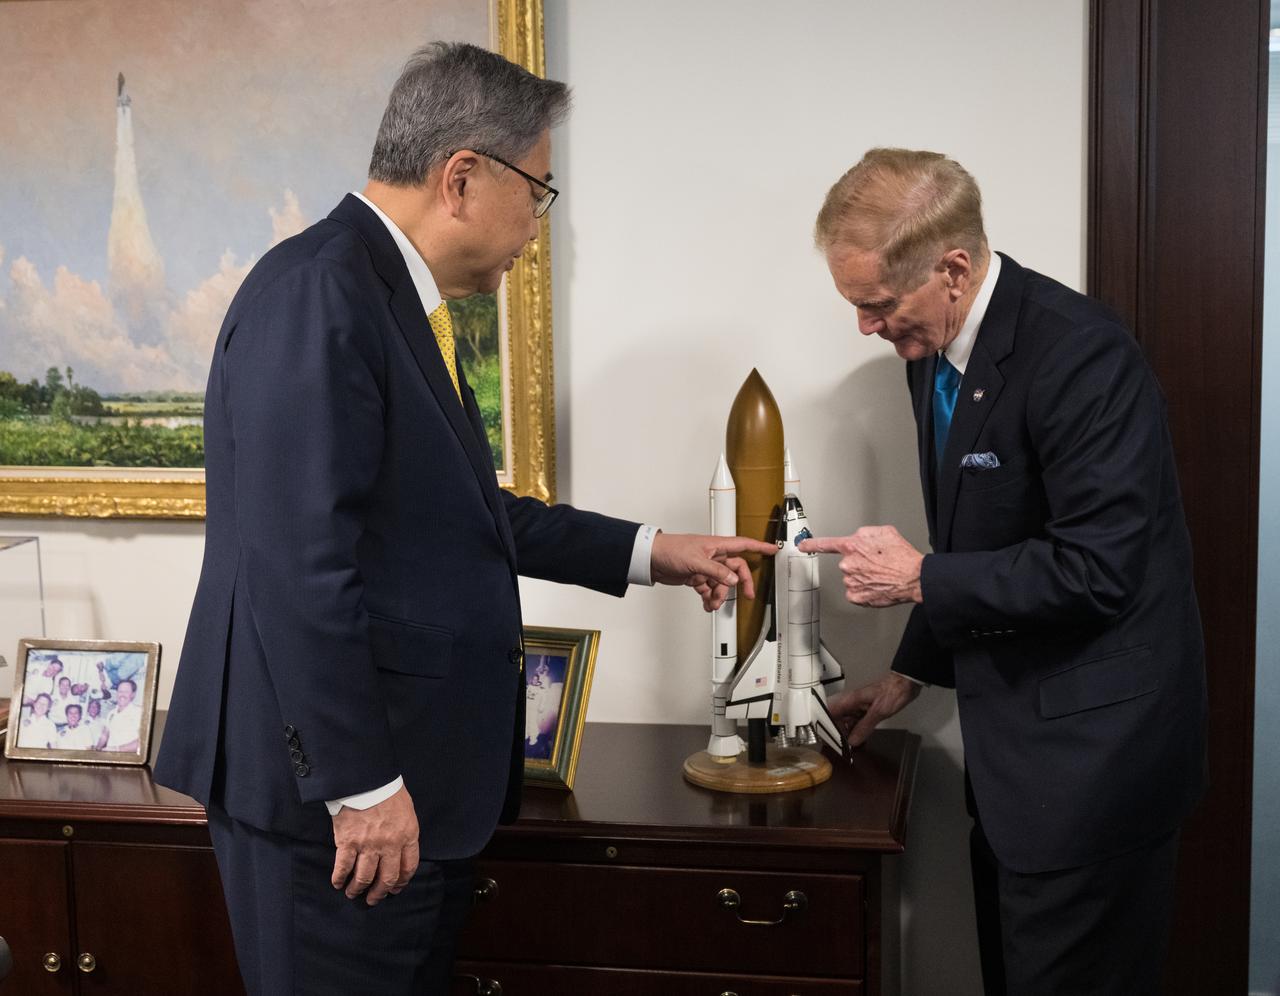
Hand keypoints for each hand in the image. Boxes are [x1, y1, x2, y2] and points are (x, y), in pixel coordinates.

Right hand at [330, 785, 419, 905]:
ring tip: (353, 893)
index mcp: (407, 836)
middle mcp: (389, 845)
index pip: (408, 868)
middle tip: (373, 899)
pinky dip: (339, 879)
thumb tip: (400, 849)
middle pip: (386, 878)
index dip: (401, 882)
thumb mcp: (406, 811)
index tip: (394, 889)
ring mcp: (368, 845)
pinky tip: (337, 883)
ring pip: (364, 878)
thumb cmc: (388, 791)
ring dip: (358, 889)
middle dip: (380, 893)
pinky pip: (343, 868)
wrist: (365, 779)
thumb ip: (405, 831)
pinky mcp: (347, 842)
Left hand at [650, 532, 776, 610]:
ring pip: (721, 582)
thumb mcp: (696, 561)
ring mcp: (705, 567)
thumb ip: (716, 572)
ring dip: (720, 595)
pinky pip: (709, 588)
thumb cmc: (670, 550)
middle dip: (740, 583)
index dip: (759, 547)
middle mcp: (713, 555)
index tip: (772, 550)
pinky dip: (709, 597)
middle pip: (734, 569)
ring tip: (713, 603)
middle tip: (746, 595)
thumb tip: (733, 579)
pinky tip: (706, 604)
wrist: (651, 559)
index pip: (743, 545)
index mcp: (716, 546)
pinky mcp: (696, 576)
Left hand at [800, 525, 923, 606]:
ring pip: (852, 578)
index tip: (802, 545)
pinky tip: (876, 586)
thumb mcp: (885, 532)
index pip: (826, 544)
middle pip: (847, 563)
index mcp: (852, 546)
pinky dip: (864, 591)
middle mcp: (848, 564)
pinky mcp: (856, 596)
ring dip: (863, 577)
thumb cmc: (902, 556)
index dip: (812, 544)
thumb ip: (865, 533)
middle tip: (877, 565)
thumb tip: (859, 538)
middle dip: (859, 563)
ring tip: (880, 575)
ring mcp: (850, 581)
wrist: (914, 577)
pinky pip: (855, 592)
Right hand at [828, 671, 921, 747]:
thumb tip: (852, 741)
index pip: (828, 712)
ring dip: (845, 732)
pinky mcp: (865, 710)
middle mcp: (851, 703)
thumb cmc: (892, 693)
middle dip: (835, 731)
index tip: (825, 738)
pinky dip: (855, 730)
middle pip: (835, 718)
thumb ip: (864, 727)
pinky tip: (858, 740)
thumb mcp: (878, 712)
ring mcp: (858, 706)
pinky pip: (855, 721)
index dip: (823, 724)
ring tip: (847, 746)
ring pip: (845, 720)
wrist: (906, 684)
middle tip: (838, 746)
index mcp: (850, 700)